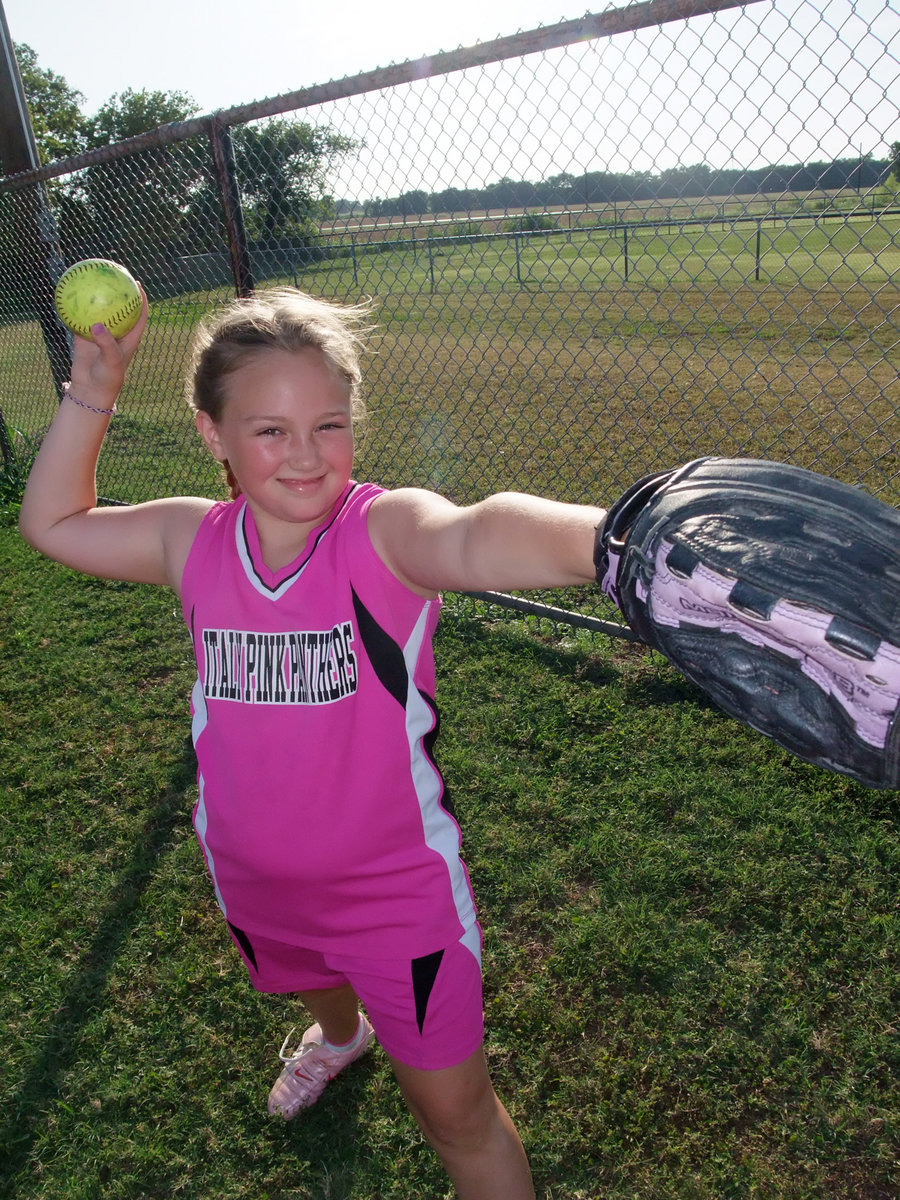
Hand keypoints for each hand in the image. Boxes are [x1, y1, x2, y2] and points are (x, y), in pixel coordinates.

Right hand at [68, 286, 148, 405]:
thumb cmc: (107, 378)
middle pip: (119, 308)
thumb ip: (106, 343)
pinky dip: (74, 310)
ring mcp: (99, 334)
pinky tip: (67, 297)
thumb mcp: (111, 361)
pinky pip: (79, 319)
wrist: (90, 389)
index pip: (139, 315)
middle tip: (113, 275)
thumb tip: (96, 325)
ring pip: (98, 311)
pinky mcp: (84, 337)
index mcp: (129, 338)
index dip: (141, 299)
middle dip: (117, 292)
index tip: (138, 284)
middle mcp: (115, 333)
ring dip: (95, 298)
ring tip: (89, 280)